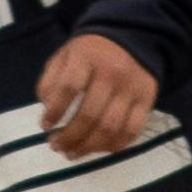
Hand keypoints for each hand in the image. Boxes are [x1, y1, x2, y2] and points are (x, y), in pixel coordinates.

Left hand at [38, 34, 158, 159]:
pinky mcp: (147, 102)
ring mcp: (131, 90)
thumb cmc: (92, 52)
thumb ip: (52, 78)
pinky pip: (131, 133)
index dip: (55, 111)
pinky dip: (112, 146)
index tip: (45, 126)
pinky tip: (97, 149)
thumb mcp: (66, 54)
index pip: (68, 88)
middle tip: (57, 146)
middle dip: (70, 136)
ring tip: (72, 153)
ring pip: (110, 129)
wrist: (131, 38)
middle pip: (89, 115)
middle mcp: (111, 73)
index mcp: (87, 56)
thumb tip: (47, 108)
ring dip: (88, 147)